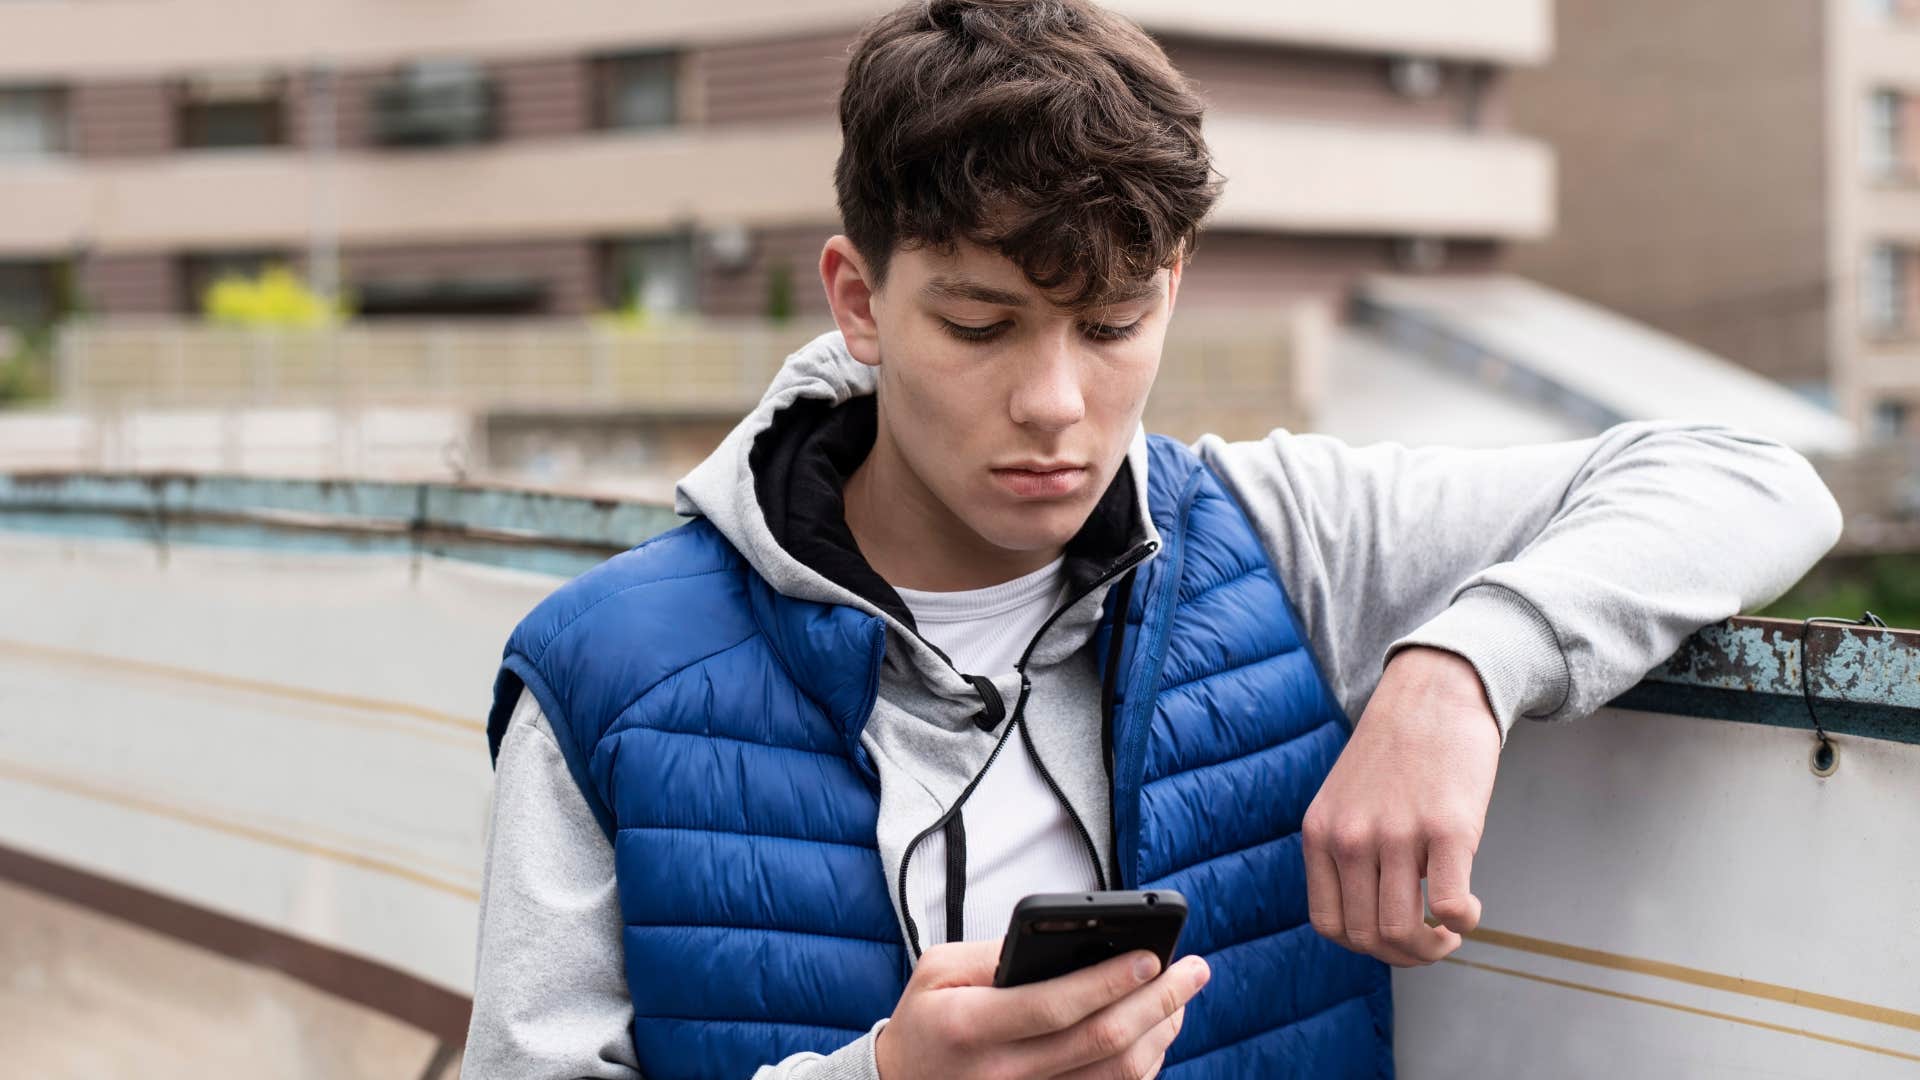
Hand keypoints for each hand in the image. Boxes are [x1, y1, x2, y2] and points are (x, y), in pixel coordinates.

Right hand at [873, 939, 1209, 1079]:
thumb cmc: (926, 1018)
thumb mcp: (937, 970)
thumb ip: (995, 953)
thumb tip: (1066, 937)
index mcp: (970, 1026)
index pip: (1054, 1006)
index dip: (1108, 981)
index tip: (1152, 955)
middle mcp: (1003, 1074)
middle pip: (1099, 1043)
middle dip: (1158, 1003)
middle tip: (1194, 970)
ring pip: (1115, 1076)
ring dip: (1160, 1034)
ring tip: (1182, 997)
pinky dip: (1143, 1066)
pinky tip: (1157, 1033)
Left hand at [1302, 646, 1499, 965]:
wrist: (1433, 691)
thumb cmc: (1397, 751)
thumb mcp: (1345, 799)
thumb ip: (1347, 850)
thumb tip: (1371, 915)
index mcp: (1319, 833)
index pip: (1329, 925)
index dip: (1365, 946)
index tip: (1394, 936)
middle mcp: (1350, 838)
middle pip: (1367, 938)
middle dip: (1405, 955)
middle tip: (1433, 941)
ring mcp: (1397, 833)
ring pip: (1403, 932)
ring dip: (1433, 949)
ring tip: (1451, 930)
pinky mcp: (1448, 828)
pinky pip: (1449, 905)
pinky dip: (1463, 922)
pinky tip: (1469, 909)